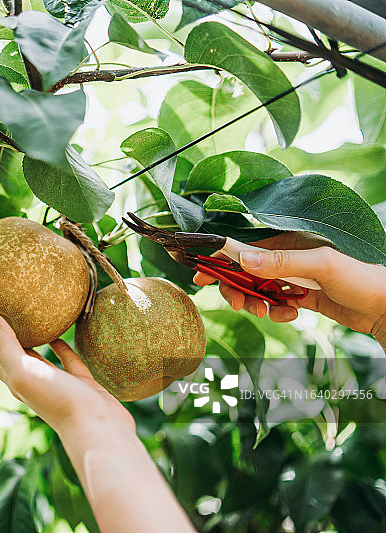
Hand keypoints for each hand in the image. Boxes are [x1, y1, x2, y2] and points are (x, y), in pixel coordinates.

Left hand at [0, 313, 195, 531]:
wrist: (97, 428)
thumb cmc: (57, 401)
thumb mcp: (23, 371)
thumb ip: (6, 346)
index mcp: (15, 381)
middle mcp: (33, 383)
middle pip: (10, 357)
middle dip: (0, 336)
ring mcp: (56, 384)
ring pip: (38, 358)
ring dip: (29, 341)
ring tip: (25, 319)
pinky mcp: (80, 383)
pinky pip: (67, 361)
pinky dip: (60, 347)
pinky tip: (59, 334)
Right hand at [193, 232, 385, 344]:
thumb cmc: (363, 277)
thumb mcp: (321, 265)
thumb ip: (281, 262)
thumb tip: (242, 260)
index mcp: (289, 239)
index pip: (245, 245)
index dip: (220, 259)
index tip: (202, 274)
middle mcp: (288, 255)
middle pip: (245, 271)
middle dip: (237, 289)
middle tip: (238, 305)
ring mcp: (293, 276)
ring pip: (257, 289)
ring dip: (257, 304)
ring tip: (271, 313)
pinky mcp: (301, 295)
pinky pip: (274, 302)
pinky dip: (276, 311)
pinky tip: (291, 314)